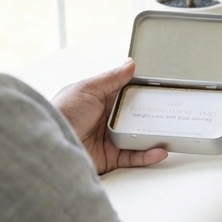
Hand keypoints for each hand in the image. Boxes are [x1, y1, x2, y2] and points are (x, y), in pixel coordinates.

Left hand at [51, 59, 167, 174]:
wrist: (49, 144)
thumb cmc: (62, 113)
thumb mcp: (86, 88)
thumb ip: (110, 78)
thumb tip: (130, 64)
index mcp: (100, 99)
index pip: (128, 93)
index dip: (144, 91)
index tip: (162, 89)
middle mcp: (107, 119)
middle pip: (136, 116)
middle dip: (154, 114)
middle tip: (173, 111)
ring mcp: (109, 139)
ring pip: (138, 137)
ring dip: (155, 135)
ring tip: (172, 131)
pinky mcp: (110, 158)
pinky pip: (134, 157)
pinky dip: (148, 155)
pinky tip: (160, 151)